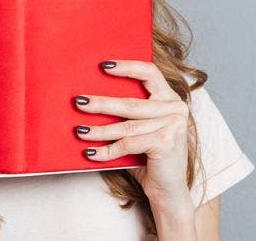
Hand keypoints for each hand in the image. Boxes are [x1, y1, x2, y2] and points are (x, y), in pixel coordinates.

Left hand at [74, 59, 190, 204]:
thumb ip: (130, 115)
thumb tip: (92, 101)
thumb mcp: (142, 130)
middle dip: (102, 103)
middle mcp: (176, 108)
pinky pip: (128, 143)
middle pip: (132, 102)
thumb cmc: (150, 158)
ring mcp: (173, 125)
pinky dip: (107, 150)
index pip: (150, 73)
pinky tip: (91, 154)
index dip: (127, 67)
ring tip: (79, 131)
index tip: (103, 65)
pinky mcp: (166, 142)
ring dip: (99, 130)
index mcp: (171, 99)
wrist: (168, 190)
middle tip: (79, 102)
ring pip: (127, 125)